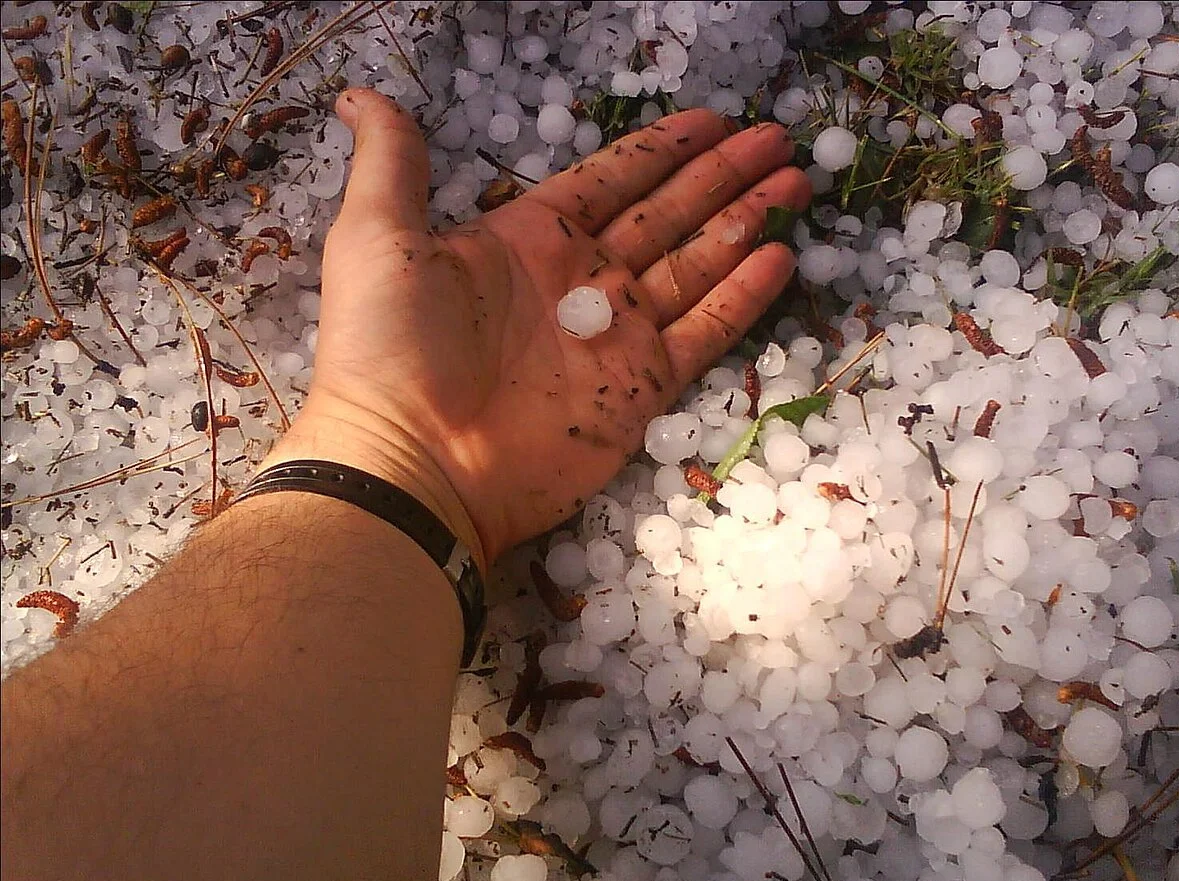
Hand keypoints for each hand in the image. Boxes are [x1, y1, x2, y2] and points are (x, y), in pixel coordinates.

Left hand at [263, 89, 810, 567]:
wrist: (416, 462)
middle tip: (777, 141)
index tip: (715, 120)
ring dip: (745, 223)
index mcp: (530, 239)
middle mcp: (582, 281)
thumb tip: (359, 95)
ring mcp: (617, 335)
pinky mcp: (642, 388)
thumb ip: (393, 164)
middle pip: (668, 214)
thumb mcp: (379, 238)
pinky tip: (779, 259)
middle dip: (723, 177)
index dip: (665, 149)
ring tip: (795, 185)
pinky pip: (704, 332)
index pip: (613, 180)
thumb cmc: (392, 348)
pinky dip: (742, 298)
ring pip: (696, 265)